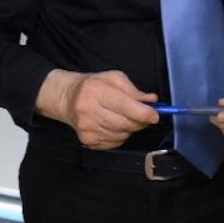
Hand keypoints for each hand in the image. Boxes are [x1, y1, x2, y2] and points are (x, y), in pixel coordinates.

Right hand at [40, 69, 159, 149]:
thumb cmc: (94, 86)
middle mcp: (88, 111)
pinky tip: (117, 126)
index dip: (144, 113)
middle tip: (147, 117)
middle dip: (141, 122)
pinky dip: (122, 136)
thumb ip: (134, 90)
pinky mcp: (86, 140)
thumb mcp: (114, 79)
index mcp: (95, 91)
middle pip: (124, 123)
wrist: (68, 98)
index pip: (125, 106)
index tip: (155, 116)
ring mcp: (86, 128)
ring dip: (132, 129)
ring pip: (121, 135)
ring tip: (128, 118)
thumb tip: (152, 101)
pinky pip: (114, 143)